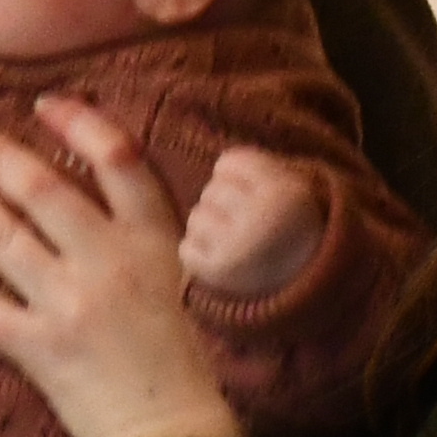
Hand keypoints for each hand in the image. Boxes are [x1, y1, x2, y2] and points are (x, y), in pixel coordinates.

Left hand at [0, 96, 249, 436]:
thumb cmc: (191, 361)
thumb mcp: (186, 282)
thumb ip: (149, 236)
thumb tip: (100, 188)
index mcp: (155, 241)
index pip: (118, 159)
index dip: (78, 124)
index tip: (45, 104)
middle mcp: (110, 262)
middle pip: (43, 189)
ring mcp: (70, 304)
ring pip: (2, 237)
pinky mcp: (39, 348)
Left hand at [181, 145, 325, 306]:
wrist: (306, 292)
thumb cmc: (286, 229)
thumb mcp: (286, 187)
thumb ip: (244, 163)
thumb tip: (131, 144)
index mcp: (287, 192)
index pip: (229, 163)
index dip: (239, 180)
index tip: (258, 200)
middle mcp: (265, 216)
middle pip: (212, 190)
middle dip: (225, 206)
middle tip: (251, 228)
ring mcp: (240, 246)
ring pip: (197, 217)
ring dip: (211, 230)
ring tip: (240, 246)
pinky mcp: (219, 273)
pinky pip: (187, 249)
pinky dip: (200, 255)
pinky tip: (225, 263)